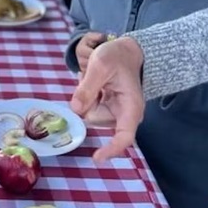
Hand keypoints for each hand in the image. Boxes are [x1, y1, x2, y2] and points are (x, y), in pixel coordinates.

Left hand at [71, 36, 144, 161]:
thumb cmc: (117, 56)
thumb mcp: (100, 65)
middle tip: (92, 78)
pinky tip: (94, 82)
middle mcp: (124, 114)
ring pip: (88, 113)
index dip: (111, 150)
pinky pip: (88, 107)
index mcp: (131, 108)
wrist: (125, 50)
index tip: (96, 157)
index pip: (124, 137)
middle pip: (94, 119)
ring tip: (95, 78)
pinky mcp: (106, 108)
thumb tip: (76, 110)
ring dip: (86, 96)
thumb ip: (88, 87)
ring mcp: (114, 112)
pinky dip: (86, 95)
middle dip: (87, 101)